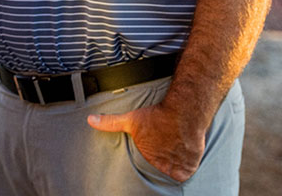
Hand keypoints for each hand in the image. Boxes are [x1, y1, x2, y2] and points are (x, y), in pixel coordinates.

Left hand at [87, 101, 204, 182]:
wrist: (184, 112)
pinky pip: (188, 169)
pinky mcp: (191, 166)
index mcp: (148, 159)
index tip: (154, 149)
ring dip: (174, 162)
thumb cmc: (158, 116)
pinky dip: (187, 163)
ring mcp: (177, 167)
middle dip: (162, 160)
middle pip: (161, 168)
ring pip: (174, 169)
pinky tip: (183, 152)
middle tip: (164, 147)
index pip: (147, 166)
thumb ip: (110, 123)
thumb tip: (90, 120)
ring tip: (174, 148)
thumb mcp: (130, 119)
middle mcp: (162, 167)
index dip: (150, 156)